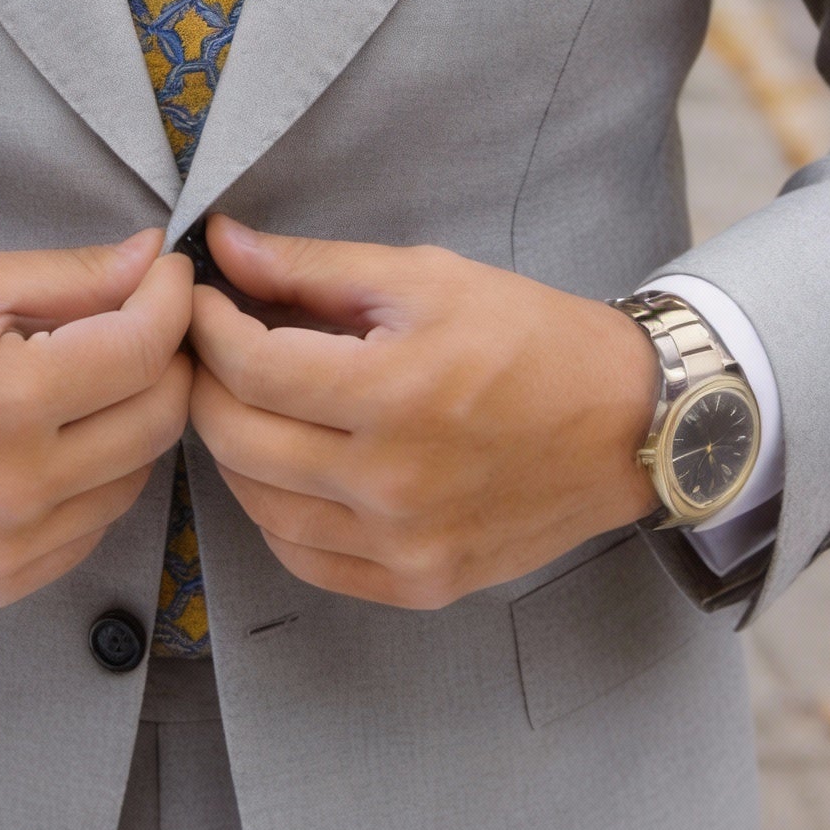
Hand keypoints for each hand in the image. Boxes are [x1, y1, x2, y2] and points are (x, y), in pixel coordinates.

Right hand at [0, 231, 192, 605]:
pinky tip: (59, 437)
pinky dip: (98, 476)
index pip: (144, 351)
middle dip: (167, 357)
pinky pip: (94, 524)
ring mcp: (12, 547)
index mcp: (10, 403)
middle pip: (159, 418)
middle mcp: (19, 488)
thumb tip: (154, 257)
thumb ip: (73, 276)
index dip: (171, 300)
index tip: (167, 274)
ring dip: (135, 418)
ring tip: (92, 378)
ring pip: (137, 476)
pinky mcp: (2, 581)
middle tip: (142, 319)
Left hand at [188, 218, 658, 608]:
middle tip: (211, 347)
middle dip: (206, 383)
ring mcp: (403, 546)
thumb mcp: (425, 277)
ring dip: (234, 448)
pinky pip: (304, 558)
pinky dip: (276, 511)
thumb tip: (224, 245)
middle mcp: (391, 483)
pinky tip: (289, 466)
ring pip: (257, 506)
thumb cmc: (530, 337)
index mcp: (393, 393)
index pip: (249, 367)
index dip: (206, 326)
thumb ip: (313, 267)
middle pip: (237, 440)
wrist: (627, 424)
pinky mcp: (418, 584)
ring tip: (250, 400)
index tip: (201, 299)